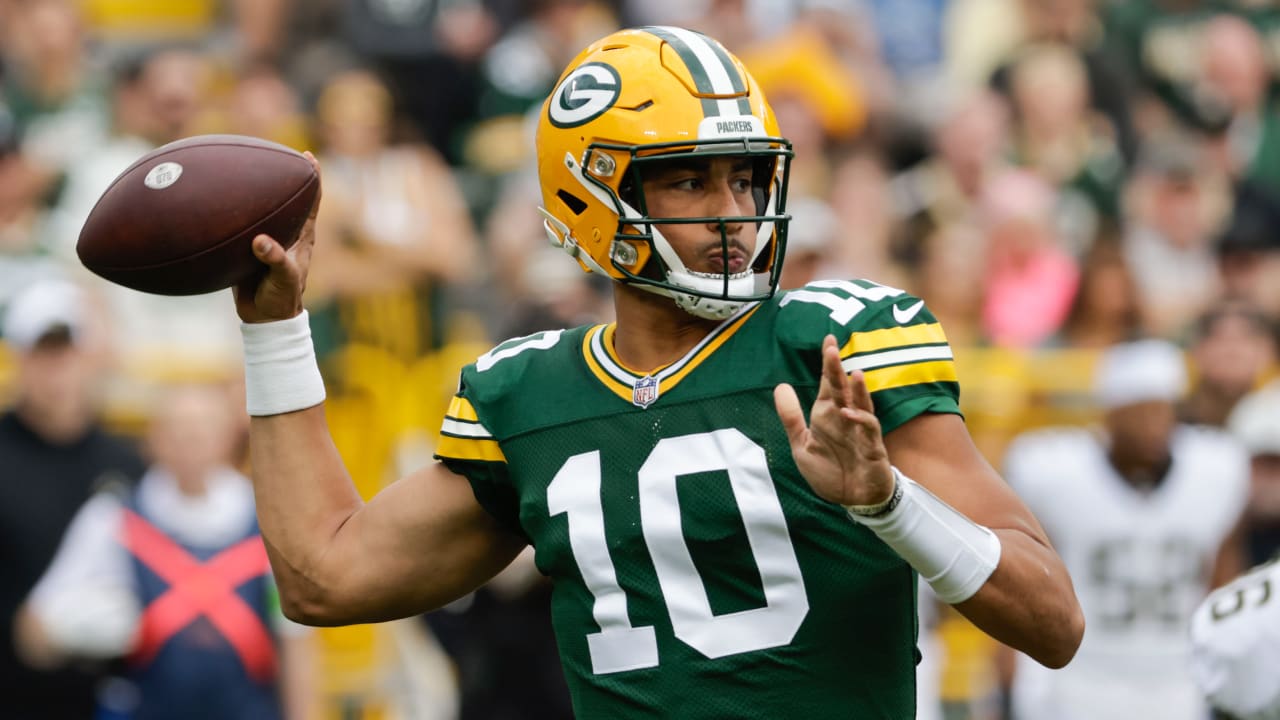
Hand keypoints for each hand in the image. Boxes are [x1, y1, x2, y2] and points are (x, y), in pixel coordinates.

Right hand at [234, 152, 321, 322]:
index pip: (310, 201)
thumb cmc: (282, 299)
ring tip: (239, 168)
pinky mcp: (246, 249)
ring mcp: (266, 240)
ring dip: (253, 192)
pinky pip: (239, 225)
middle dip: (281, 175)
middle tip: (272, 151)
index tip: (308, 156)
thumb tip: (260, 241)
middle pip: (286, 198)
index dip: (312, 178)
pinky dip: (229, 214)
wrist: (265, 319)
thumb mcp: (283, 279)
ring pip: (261, 209)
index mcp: (300, 236)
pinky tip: (211, 203)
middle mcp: (284, 233)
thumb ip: (275, 260)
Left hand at [774, 334, 894, 506]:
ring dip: (857, 390)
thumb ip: (791, 418)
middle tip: (831, 347)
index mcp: (827, 415)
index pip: (827, 384)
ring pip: (860, 404)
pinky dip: (860, 421)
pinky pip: (869, 430)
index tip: (827, 339)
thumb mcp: (802, 445)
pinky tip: (848, 413)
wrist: (851, 499)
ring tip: (852, 372)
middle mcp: (844, 418)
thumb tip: (780, 386)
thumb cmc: (830, 471)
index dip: (827, 363)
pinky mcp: (872, 447)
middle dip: (836, 369)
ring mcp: (859, 431)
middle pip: (841, 388)